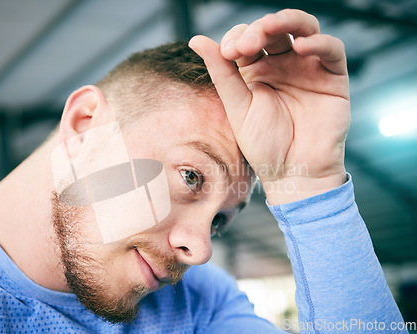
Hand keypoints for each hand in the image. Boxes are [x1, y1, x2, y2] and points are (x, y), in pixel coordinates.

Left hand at [189, 9, 349, 204]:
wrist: (293, 173)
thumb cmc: (263, 145)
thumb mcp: (237, 106)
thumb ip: (221, 72)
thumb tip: (195, 39)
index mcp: (255, 70)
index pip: (246, 38)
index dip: (237, 37)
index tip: (227, 54)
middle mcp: (281, 64)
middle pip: (273, 29)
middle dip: (258, 29)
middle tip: (244, 44)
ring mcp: (307, 67)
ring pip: (303, 28)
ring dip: (286, 21)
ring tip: (269, 28)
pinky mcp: (332, 77)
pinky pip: (332, 49)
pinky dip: (319, 42)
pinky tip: (302, 46)